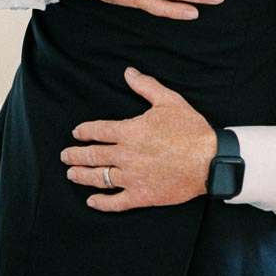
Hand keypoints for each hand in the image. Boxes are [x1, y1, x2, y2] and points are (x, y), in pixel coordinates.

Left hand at [61, 68, 217, 211]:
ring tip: (72, 173)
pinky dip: (101, 202)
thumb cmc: (191, 130)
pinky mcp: (141, 195)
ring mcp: (132, 177)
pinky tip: (92, 201)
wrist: (210, 161)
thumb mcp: (169, 101)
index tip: (77, 133)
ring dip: (81, 175)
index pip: (98, 131)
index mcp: (130, 131)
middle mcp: (126, 155)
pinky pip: (115, 202)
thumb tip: (129, 73)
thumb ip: (146, 86)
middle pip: (92, 156)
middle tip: (65, 155)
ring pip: (98, 178)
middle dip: (75, 155)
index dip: (84, 132)